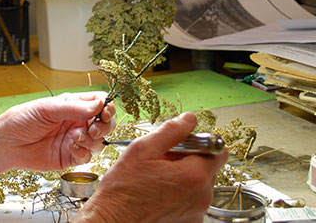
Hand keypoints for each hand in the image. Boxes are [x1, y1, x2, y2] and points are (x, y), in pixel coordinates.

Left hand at [0, 92, 114, 181]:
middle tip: (94, 127)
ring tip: (77, 137)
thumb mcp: (47, 108)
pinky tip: (72, 147)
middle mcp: (76, 122)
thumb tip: (99, 103)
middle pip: (105, 123)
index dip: (107, 106)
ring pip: (99, 141)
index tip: (105, 111)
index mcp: (72, 106)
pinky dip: (84, 152)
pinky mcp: (70, 157)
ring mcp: (74, 140)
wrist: (6, 143)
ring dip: (93, 139)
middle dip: (105, 125)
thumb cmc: (21, 120)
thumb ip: (74, 107)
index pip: (99, 103)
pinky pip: (87, 157)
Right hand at [75, 112, 227, 222]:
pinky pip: (192, 199)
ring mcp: (197, 212)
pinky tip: (159, 191)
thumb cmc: (123, 188)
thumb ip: (171, 131)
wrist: (113, 219)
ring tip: (157, 177)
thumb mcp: (143, 150)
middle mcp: (202, 197)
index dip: (200, 142)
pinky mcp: (190, 221)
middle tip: (162, 160)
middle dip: (189, 158)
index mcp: (194, 176)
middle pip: (208, 167)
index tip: (182, 143)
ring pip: (199, 183)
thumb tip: (188, 119)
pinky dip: (180, 192)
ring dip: (184, 175)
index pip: (218, 150)